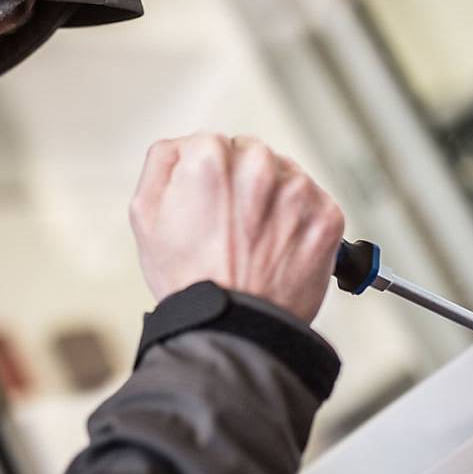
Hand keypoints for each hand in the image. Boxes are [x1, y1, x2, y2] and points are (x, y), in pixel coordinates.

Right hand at [129, 133, 344, 322]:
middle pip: (252, 155)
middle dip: (244, 183)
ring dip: (275, 199)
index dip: (210, 177)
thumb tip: (183, 145)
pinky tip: (279, 247)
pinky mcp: (327, 215)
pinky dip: (301, 221)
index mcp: (210, 157)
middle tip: (233, 227)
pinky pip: (314, 203)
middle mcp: (258, 165)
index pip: (215, 144)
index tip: (211, 205)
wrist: (234, 329)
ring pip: (285, 176)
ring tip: (257, 241)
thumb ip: (162, 161)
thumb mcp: (145, 214)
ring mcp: (297, 190)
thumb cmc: (190, 279)